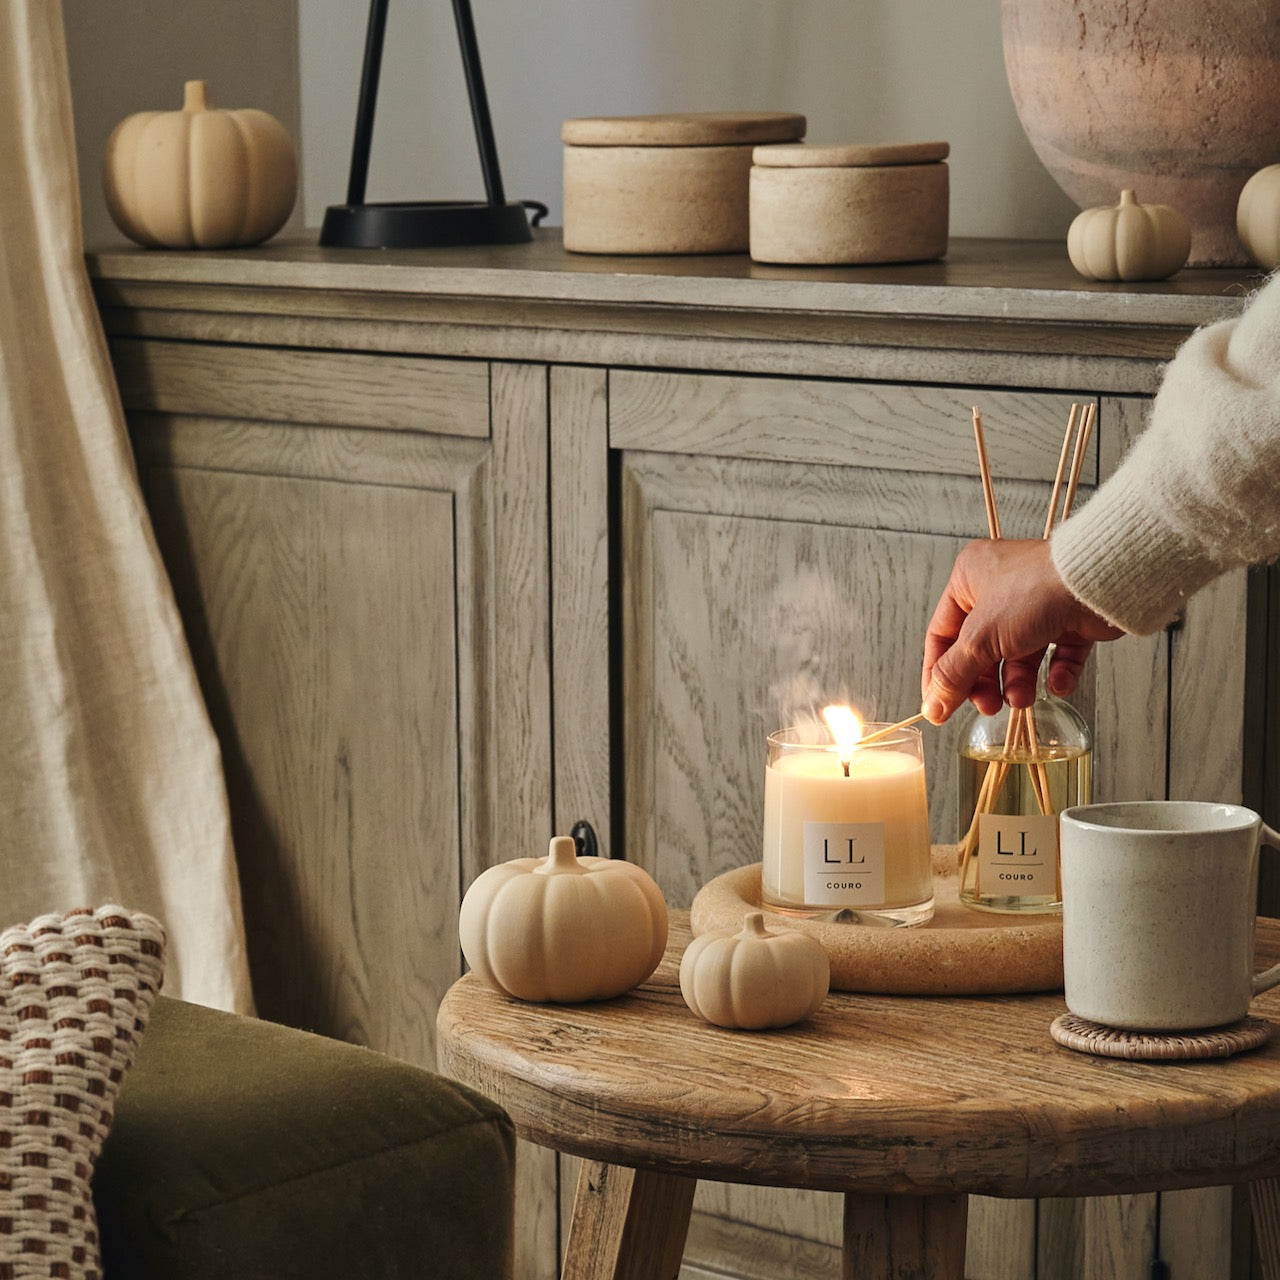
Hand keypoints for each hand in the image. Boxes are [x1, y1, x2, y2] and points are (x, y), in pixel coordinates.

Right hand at [921, 539, 1123, 722]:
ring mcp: (1036, 603)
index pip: (942, 635)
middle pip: (980, 649)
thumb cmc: (1032, 592)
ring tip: (1023, 698)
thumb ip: (953, 676)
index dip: (939, 674)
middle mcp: (999, 588)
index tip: (939, 707)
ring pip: (1019, 656)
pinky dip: (1055, 674)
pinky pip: (1056, 655)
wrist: (1097, 583)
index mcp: (969, 579)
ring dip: (1019, 683)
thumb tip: (932, 707)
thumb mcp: (980, 638)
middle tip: (987, 706)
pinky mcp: (1069, 618)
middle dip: (985, 682)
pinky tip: (1057, 683)